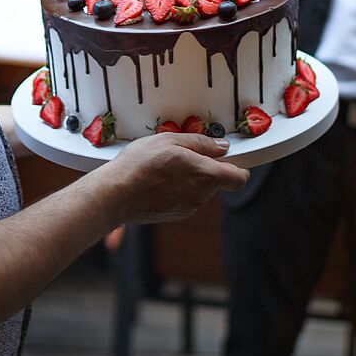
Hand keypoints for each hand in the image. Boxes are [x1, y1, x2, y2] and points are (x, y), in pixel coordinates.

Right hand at [97, 133, 249, 225]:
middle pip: (216, 182)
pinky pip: (185, 199)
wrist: (116, 195)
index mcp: (205, 175)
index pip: (239, 178)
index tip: (226, 157)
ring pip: (199, 190)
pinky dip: (176, 190)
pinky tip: (157, 181)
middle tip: (182, 156)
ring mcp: (189, 207)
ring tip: (164, 168)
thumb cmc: (140, 165)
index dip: (237, 167)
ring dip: (189, 179)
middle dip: (205, 169)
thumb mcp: (170, 140)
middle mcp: (201, 195)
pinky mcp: (175, 215)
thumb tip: (220, 147)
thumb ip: (200, 143)